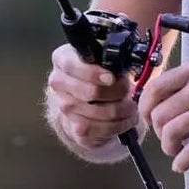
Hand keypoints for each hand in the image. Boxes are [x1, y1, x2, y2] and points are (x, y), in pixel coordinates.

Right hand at [45, 44, 141, 162]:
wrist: (86, 99)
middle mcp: (58, 83)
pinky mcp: (74, 128)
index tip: (111, 78)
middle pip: (90, 92)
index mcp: (62, 59)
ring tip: (131, 106)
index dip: (94, 73)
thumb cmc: (98, 73)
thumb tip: (117, 72)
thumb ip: (107, 60)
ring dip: (122, 110)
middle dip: (117, 92)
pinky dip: (118, 125)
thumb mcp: (102, 59)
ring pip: (99, 113)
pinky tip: (125, 119)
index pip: (73, 66)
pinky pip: (100, 129)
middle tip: (128, 91)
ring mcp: (64, 107)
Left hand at [139, 61, 188, 171]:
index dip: (145, 108)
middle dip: (158, 132)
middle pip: (159, 114)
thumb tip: (157, 107)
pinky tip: (183, 164)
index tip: (150, 120)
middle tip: (169, 138)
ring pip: (171, 132)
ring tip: (176, 150)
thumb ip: (187, 88)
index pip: (153, 88)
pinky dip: (182, 161)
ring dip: (168, 147)